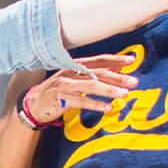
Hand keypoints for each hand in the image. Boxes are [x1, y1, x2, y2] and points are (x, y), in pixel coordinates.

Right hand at [20, 57, 138, 124]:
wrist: (34, 103)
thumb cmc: (58, 91)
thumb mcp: (75, 80)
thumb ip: (92, 76)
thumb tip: (116, 72)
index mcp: (75, 66)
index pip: (98, 60)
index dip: (115, 59)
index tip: (131, 60)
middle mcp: (70, 72)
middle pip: (97, 73)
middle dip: (117, 77)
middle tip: (133, 82)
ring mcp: (64, 85)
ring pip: (90, 86)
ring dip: (108, 89)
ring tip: (123, 94)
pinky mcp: (60, 98)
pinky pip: (80, 101)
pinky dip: (95, 104)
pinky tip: (107, 108)